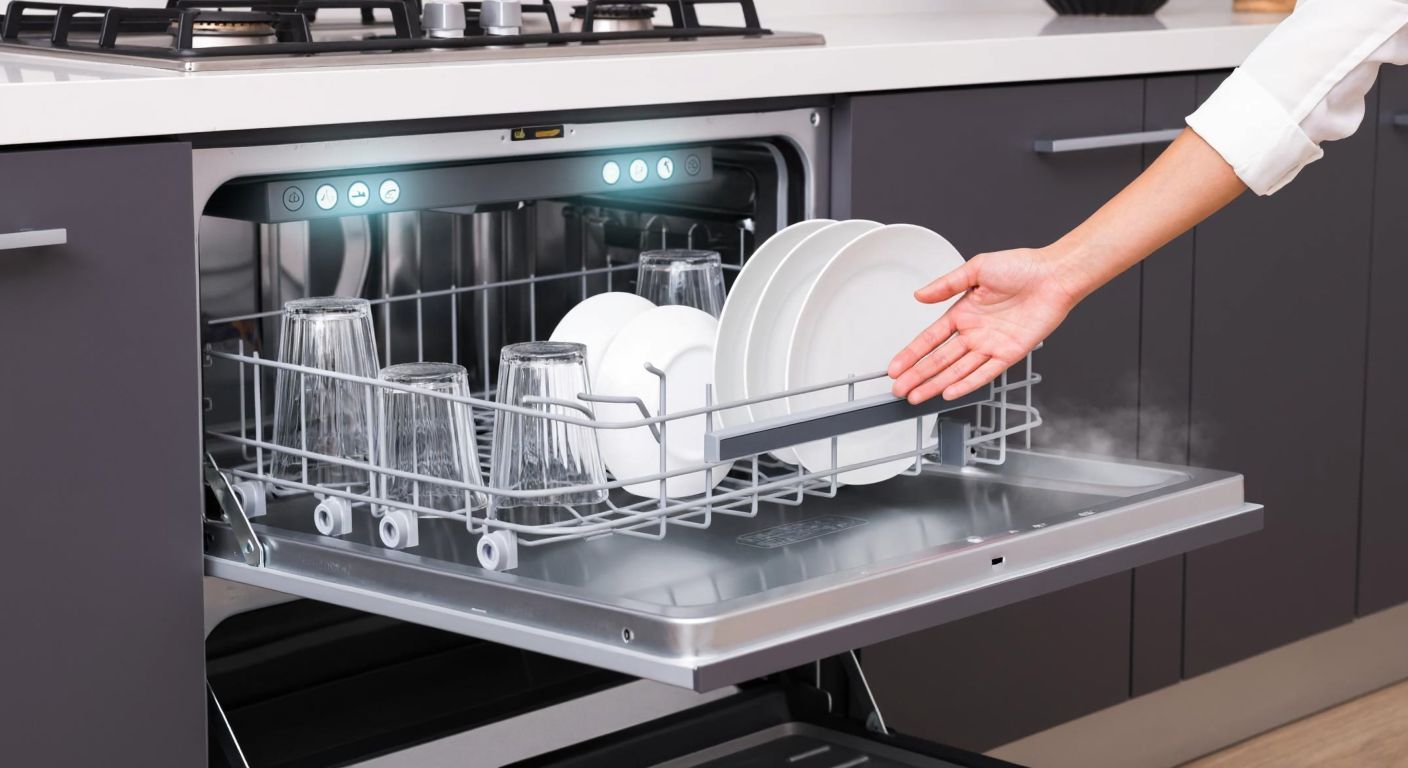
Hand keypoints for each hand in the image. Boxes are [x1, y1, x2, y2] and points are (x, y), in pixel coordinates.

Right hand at [888, 246, 1084, 403]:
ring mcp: (990, 345)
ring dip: (935, 384)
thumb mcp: (976, 269)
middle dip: (917, 376)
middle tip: (899, 390)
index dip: (911, 354)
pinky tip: (949, 392)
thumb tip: (920, 295)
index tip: (895, 367)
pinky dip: (967, 384)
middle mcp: (974, 332)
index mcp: (963, 313)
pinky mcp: (1009, 354)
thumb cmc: (1022, 267)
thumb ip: (946, 285)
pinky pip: (984, 373)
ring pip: (956, 370)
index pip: (929, 339)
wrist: (1055, 276)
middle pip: (939, 360)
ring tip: (916, 396)